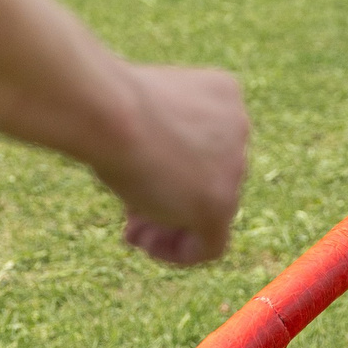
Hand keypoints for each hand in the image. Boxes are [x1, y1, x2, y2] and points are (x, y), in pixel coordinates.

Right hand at [94, 64, 248, 266]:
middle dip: (169, 199)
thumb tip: (158, 174)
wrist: (110, 111)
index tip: (136, 174)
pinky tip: (147, 245)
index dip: (172, 166)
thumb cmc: (109, 104)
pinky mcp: (221, 203)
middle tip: (132, 213)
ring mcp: (235, 166)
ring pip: (211, 212)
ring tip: (134, 234)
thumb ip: (163, 140)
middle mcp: (238, 127)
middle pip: (209, 178)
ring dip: (170, 226)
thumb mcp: (141, 114)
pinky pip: (211, 244)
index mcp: (223, 95)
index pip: (206, 144)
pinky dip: (180, 252)